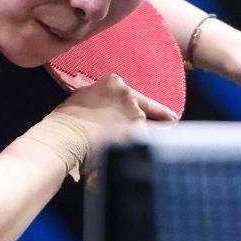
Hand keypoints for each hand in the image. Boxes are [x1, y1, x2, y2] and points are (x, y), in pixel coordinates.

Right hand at [53, 74, 177, 162]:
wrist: (68, 134)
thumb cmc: (68, 119)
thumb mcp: (83, 98)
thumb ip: (100, 100)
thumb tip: (103, 112)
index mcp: (114, 83)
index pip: (135, 95)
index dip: (144, 105)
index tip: (158, 111)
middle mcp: (129, 95)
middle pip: (150, 108)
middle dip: (162, 116)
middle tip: (173, 120)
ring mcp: (136, 114)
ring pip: (153, 127)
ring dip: (157, 135)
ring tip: (166, 144)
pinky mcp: (138, 134)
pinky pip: (150, 143)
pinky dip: (152, 150)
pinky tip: (156, 157)